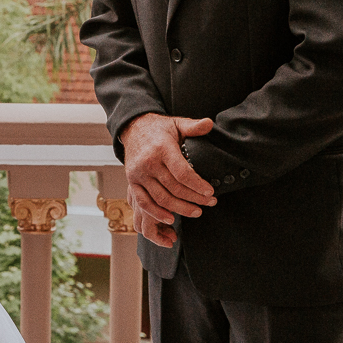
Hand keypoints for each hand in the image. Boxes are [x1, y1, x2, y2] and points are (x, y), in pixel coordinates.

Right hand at [120, 113, 215, 245]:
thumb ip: (193, 126)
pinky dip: (156, 213)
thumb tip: (210, 123)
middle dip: (195, 198)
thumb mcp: (177, 123)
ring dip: (180, 209)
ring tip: (197, 212)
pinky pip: (143, 202)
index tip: (210, 192)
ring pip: (161, 198)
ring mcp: (138, 174)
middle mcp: (148, 162)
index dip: (197, 185)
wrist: (133, 128)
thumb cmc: (160, 128)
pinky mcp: (132, 182)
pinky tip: (170, 219)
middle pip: (174, 188)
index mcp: (162, 148)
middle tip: (210, 203)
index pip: (182, 172)